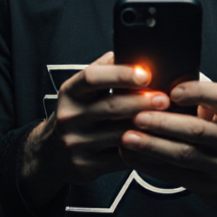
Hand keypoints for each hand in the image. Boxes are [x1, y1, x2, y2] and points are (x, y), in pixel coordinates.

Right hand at [20, 51, 171, 207]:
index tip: (145, 73)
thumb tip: (130, 49)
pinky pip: (120, 159)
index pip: (92, 77)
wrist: (50, 153)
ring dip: (146, 127)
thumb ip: (103, 71)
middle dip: (142, 101)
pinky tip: (156, 144)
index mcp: (70, 92)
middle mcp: (69, 117)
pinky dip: (141, 151)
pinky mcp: (85, 166)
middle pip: (111, 106)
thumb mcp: (80, 91)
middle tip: (165, 98)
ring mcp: (76, 143)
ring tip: (166, 120)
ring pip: (119, 134)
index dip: (121, 74)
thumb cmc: (74, 115)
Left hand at [120, 80, 216, 216]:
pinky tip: (134, 157)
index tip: (172, 91)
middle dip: (162, 122)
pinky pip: (176, 176)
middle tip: (136, 115)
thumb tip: (163, 87)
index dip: (196, 92)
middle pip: (196, 129)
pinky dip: (152, 166)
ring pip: (183, 155)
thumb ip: (208, 105)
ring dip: (152, 146)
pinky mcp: (211, 188)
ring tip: (128, 137)